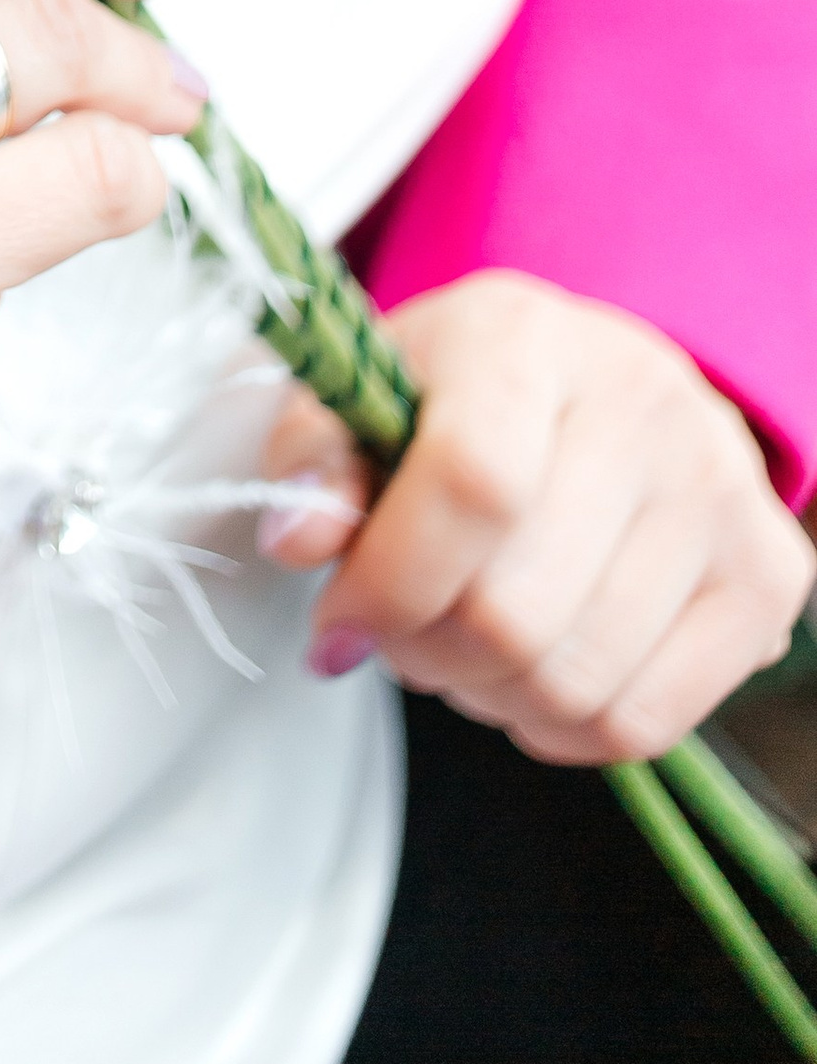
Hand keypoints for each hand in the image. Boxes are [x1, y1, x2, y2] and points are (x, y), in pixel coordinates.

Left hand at [260, 270, 813, 763]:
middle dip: (425, 655)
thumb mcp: (363, 398)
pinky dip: (562, 729)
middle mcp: (643, 399)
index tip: (336, 622)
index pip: (470, 483)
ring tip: (462, 646)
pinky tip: (530, 676)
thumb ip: (310, 460)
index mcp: (523, 334)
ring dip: (488, 697)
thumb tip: (297, 539)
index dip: (389, 582)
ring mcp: (721, 490)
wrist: (592, 386)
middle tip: (400, 634)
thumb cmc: (458, 397)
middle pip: (515, 609)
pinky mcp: (767, 578)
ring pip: (577, 681)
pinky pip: (645, 724)